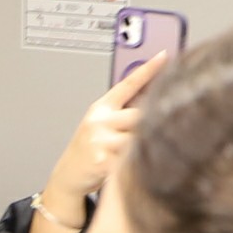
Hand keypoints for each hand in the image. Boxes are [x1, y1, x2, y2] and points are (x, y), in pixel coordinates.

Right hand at [42, 57, 165, 211]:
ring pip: (139, 137)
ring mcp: (101, 140)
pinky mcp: (104, 160)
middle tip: (160, 132)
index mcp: (101, 108)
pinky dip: (140, 162)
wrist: (68, 176)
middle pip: (140, 114)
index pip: (127, 84)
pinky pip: (133, 158)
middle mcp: (100, 121)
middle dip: (151, 124)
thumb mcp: (101, 124)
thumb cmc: (90, 150)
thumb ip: (123, 112)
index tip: (163, 56)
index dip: (147, 69)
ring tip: (143, 154)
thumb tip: (156, 99)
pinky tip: (136, 166)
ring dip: (147, 146)